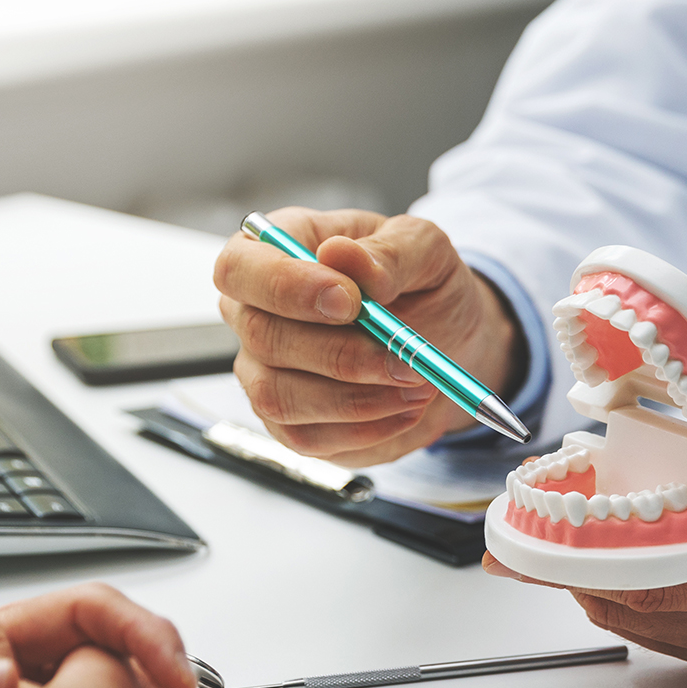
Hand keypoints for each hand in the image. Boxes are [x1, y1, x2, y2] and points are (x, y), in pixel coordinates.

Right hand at [214, 207, 521, 464]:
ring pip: (279, 397)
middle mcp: (254, 313)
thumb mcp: (425, 250)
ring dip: (357, 399)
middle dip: (341, 355)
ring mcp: (263, 372)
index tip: (351, 302)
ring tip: (417, 384)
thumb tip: (341, 255)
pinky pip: (307, 437)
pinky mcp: (286, 422)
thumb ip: (388, 252)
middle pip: (262, 338)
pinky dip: (366, 429)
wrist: (446, 342)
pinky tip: (406, 409)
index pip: (240, 267)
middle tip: (406, 360)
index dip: (286, 287)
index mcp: (274, 252)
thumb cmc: (422, 285)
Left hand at [484, 432, 686, 678]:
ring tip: (552, 538)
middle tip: (517, 528)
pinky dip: (631, 596)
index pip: (646, 575)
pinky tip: (616, 560)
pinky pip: (671, 631)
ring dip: (593, 582)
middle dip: (567, 567)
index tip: (525, 526)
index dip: (576, 551)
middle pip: (628, 604)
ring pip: (643, 621)